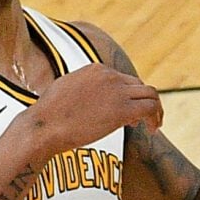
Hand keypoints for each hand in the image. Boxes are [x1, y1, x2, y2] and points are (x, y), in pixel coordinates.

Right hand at [24, 63, 163, 153]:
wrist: (43, 127)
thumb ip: (81, 86)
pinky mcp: (123, 110)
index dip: (128, 95)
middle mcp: (110, 76)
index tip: (127, 111)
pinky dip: (156, 117)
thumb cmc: (48, 115)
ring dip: (155, 109)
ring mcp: (118, 92)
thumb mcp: (65, 88)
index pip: (124, 79)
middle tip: (139, 120)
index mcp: (97, 69)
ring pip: (151, 95)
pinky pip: (150, 109)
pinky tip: (152, 130)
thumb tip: (86, 94)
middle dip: (142, 102)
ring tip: (154, 125)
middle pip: (139, 86)